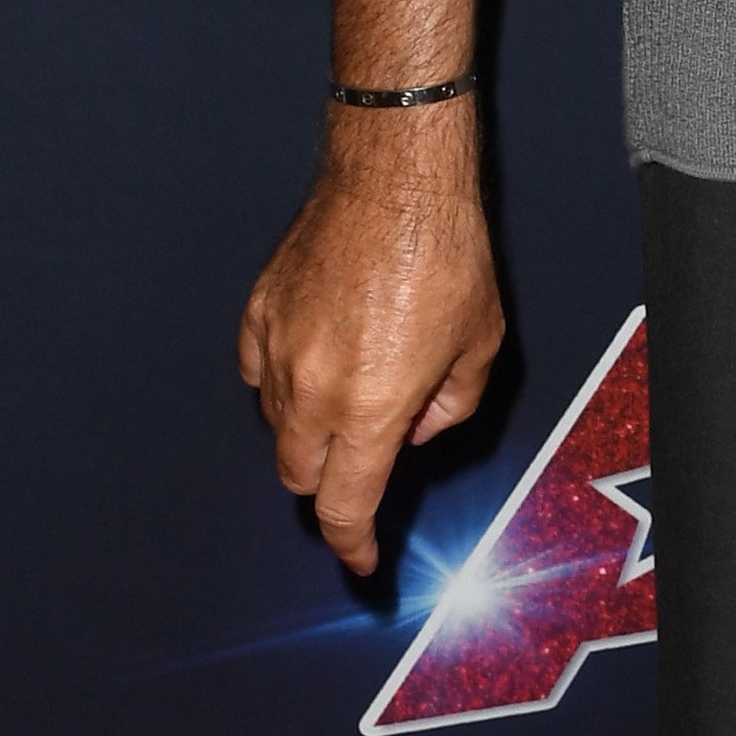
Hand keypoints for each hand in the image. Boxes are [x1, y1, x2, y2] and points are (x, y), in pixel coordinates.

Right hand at [238, 113, 504, 578]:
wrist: (394, 177)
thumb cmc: (445, 253)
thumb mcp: (480, 345)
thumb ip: (448, 408)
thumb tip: (415, 428)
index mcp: (371, 408)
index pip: (345, 506)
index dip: (351, 543)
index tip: (361, 557)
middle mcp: (314, 388)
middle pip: (300, 476)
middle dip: (331, 485)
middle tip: (363, 465)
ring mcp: (276, 349)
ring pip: (275, 425)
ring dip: (310, 430)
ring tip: (353, 388)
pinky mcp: (258, 312)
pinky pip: (255, 371)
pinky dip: (280, 381)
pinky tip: (313, 358)